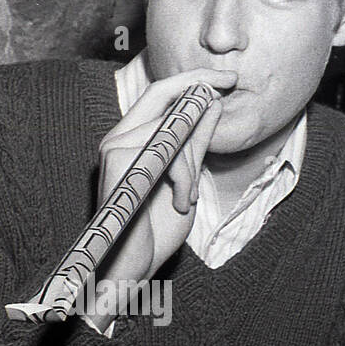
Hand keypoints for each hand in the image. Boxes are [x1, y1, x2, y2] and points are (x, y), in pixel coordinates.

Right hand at [80, 68, 232, 330]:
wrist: (132, 268)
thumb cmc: (154, 229)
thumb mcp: (186, 179)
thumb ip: (195, 142)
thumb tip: (211, 102)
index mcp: (129, 141)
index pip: (159, 95)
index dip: (192, 79)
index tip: (227, 77)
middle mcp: (116, 139)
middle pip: (162, 94)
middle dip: (199, 86)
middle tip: (230, 81)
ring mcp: (114, 148)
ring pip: (172, 129)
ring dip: (191, 163)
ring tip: (188, 195)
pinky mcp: (118, 162)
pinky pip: (168, 151)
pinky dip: (183, 178)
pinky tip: (180, 202)